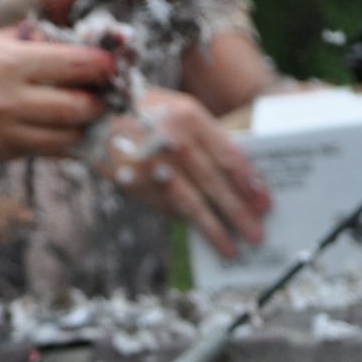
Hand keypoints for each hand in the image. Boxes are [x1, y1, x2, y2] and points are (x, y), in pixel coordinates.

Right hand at [0, 28, 114, 163]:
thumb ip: (18, 44)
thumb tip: (56, 43)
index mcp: (8, 64)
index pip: (75, 65)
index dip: (102, 65)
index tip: (111, 63)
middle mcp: (10, 102)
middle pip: (78, 109)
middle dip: (97, 102)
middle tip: (101, 94)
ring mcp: (2, 134)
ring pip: (63, 140)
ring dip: (80, 129)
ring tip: (83, 116)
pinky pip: (37, 152)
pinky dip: (53, 143)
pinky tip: (56, 132)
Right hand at [92, 87, 271, 257]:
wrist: (96, 119)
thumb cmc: (148, 114)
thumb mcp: (180, 112)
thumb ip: (207, 138)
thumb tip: (238, 176)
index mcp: (191, 117)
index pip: (229, 155)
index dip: (249, 182)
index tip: (265, 202)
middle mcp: (173, 142)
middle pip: (215, 183)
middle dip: (238, 212)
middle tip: (257, 234)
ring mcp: (153, 166)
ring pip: (191, 204)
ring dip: (214, 229)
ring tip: (231, 249)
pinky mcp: (137, 185)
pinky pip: (169, 208)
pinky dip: (187, 222)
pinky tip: (203, 233)